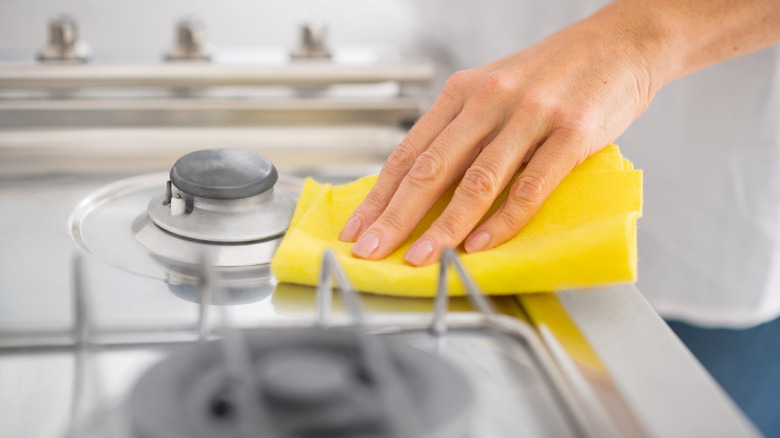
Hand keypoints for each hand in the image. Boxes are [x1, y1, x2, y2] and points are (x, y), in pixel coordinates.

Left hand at [338, 4, 660, 265]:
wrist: (622, 42)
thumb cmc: (556, 73)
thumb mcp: (496, 90)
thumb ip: (464, 132)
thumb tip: (426, 186)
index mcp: (463, 92)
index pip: (409, 152)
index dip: (379, 195)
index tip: (358, 227)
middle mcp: (489, 100)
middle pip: (431, 169)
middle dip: (395, 217)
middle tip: (371, 250)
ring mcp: (530, 116)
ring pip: (475, 182)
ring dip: (443, 227)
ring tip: (420, 258)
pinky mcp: (570, 133)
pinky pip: (529, 186)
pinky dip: (502, 221)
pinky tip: (480, 244)